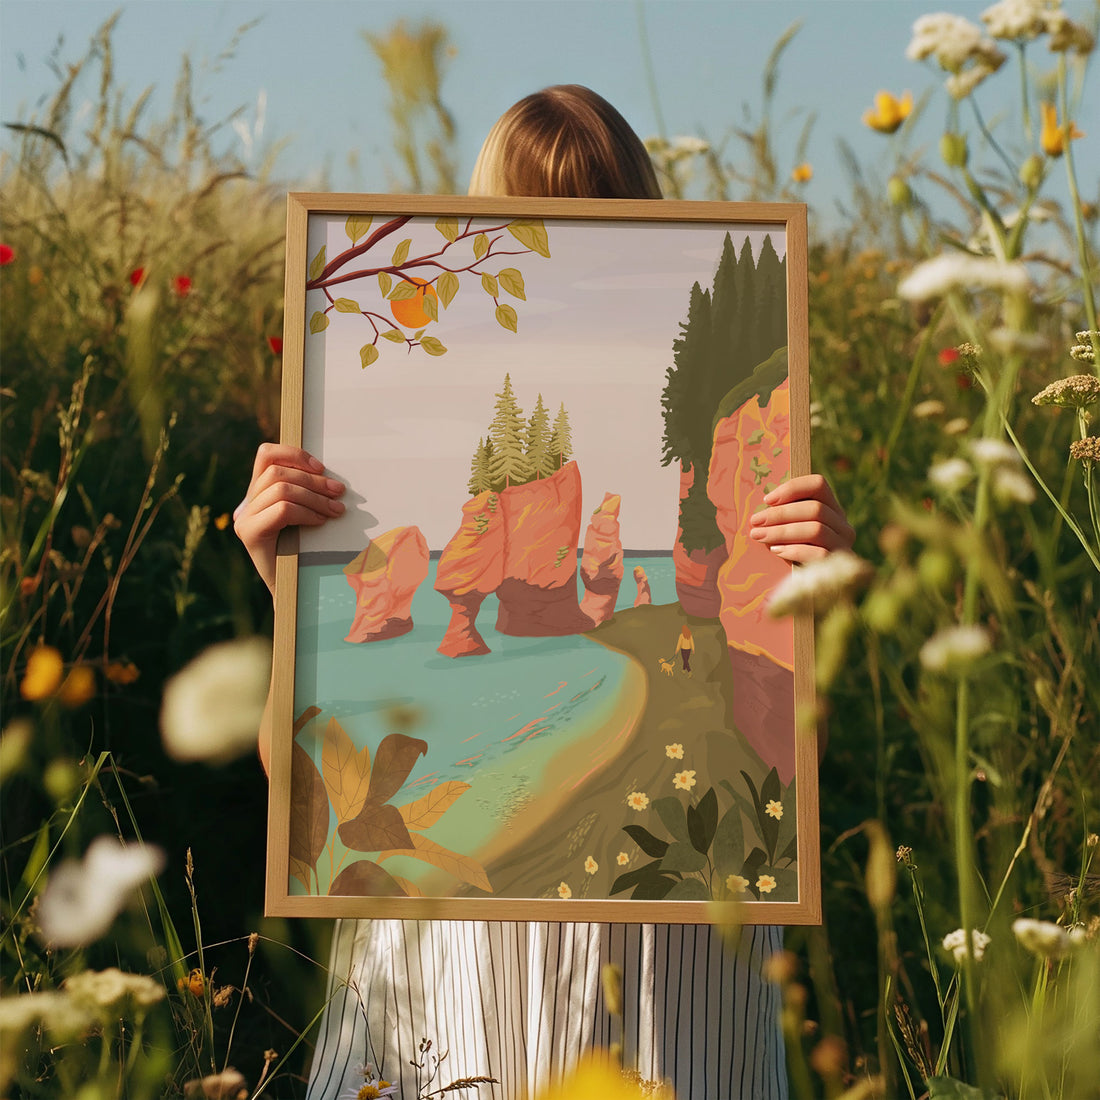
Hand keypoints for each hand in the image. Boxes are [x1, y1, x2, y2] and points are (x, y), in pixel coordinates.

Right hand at [233, 443, 345, 593]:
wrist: (292, 592)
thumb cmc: (306, 552)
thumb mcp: (306, 515)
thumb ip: (306, 493)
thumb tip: (328, 476)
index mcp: (257, 493)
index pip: (266, 455)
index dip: (294, 455)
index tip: (322, 468)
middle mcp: (246, 504)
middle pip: (277, 472)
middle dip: (313, 480)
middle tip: (339, 492)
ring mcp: (244, 518)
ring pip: (281, 489)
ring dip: (315, 497)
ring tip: (335, 510)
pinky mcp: (249, 534)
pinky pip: (282, 510)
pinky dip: (306, 512)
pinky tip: (320, 521)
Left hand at [748, 474, 853, 563]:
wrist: (813, 589)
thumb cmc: (795, 555)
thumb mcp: (792, 532)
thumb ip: (784, 517)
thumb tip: (761, 509)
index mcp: (832, 509)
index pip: (818, 485)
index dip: (792, 488)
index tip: (766, 500)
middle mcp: (843, 524)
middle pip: (815, 509)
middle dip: (780, 514)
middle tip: (755, 521)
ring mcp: (844, 545)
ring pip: (816, 530)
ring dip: (782, 531)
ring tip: (759, 536)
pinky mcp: (838, 565)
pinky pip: (818, 554)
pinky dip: (794, 550)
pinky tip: (776, 551)